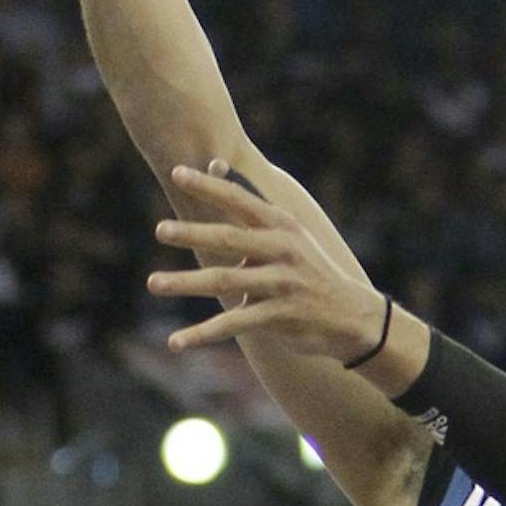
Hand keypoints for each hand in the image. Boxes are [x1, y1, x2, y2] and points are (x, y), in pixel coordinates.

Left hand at [149, 163, 389, 362]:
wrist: (352, 317)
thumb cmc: (309, 270)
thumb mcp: (288, 233)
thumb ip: (250, 205)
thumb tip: (216, 163)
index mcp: (281, 224)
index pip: (240, 199)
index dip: (209, 186)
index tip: (177, 172)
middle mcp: (282, 250)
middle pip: (230, 238)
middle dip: (193, 233)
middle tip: (160, 230)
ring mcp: (281, 283)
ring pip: (226, 280)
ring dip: (186, 283)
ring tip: (154, 282)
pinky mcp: (279, 316)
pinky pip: (233, 323)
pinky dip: (202, 334)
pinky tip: (176, 342)